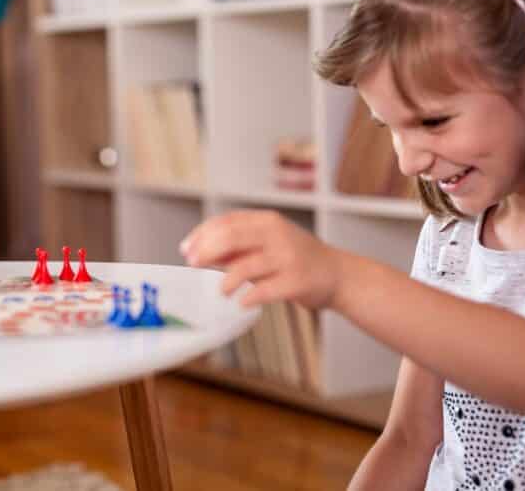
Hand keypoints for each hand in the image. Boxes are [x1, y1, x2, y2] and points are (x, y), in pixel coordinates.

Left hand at [179, 209, 344, 308]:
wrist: (338, 274)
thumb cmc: (296, 259)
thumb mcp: (267, 244)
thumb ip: (238, 246)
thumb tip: (200, 251)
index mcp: (267, 221)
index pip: (227, 222)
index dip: (202, 234)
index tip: (186, 249)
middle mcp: (277, 235)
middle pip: (232, 238)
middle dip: (207, 251)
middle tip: (194, 265)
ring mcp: (288, 257)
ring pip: (246, 266)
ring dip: (226, 281)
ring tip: (221, 291)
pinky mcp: (297, 281)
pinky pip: (265, 290)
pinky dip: (249, 298)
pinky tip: (242, 302)